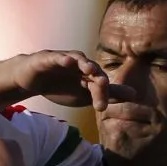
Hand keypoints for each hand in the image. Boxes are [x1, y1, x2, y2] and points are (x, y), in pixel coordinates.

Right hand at [10, 50, 136, 111]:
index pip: (100, 83)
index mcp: (88, 74)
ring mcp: (64, 59)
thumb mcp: (84, 94)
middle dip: (97, 80)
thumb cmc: (59, 86)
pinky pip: (57, 57)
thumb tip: (135, 94)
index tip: (101, 108)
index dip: (102, 94)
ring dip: (84, 63)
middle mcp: (79, 64)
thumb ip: (109, 93)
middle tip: (101, 89)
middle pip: (92, 71)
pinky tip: (68, 62)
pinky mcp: (48, 58)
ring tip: (90, 69)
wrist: (31, 81)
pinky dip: (63, 58)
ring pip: (78, 59)